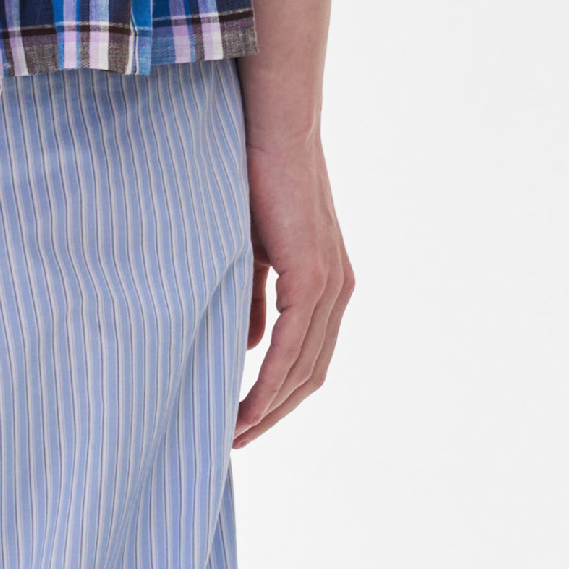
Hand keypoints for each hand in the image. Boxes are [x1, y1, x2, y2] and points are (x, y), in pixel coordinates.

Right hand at [235, 109, 351, 448]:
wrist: (273, 125)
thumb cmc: (253, 176)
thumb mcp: (249, 250)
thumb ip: (251, 298)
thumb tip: (245, 347)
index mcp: (326, 285)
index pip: (307, 360)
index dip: (276, 397)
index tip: (240, 423)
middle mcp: (337, 291)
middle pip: (309, 377)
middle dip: (271, 415)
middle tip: (231, 443)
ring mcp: (329, 285)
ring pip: (302, 370)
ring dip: (267, 409)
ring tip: (230, 434)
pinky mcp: (313, 276)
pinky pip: (291, 348)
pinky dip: (268, 384)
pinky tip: (244, 406)